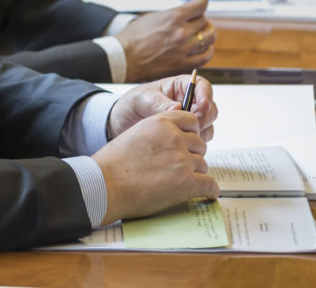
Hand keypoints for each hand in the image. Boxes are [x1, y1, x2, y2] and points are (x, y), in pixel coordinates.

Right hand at [93, 110, 218, 225]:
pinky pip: (210, 185)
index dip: (190, 134)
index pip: (191, 121)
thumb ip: (156, 133)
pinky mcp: (188, 182)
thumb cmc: (113, 163)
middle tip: (180, 167)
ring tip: (180, 183)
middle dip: (192, 156)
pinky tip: (205, 194)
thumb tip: (169, 144)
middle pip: (200, 145)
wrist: (105, 184)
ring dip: (195, 174)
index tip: (186, 144)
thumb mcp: (134, 134)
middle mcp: (175, 138)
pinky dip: (208, 191)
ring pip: (203, 166)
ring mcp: (183, 160)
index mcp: (161, 122)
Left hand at [107, 74, 217, 140]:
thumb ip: (160, 103)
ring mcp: (189, 119)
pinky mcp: (187, 134)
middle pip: (210, 107)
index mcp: (179, 86)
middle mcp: (188, 101)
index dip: (206, 95)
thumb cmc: (131, 105)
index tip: (202, 106)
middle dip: (204, 117)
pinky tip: (182, 144)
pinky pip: (201, 138)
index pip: (202, 85)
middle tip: (192, 126)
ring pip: (208, 124)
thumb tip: (179, 108)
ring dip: (201, 131)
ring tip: (184, 136)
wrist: (120, 124)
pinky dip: (197, 141)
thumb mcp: (142, 99)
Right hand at [115, 0, 215, 81]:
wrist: (123, 58)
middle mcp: (182, 32)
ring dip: (207, 34)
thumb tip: (187, 13)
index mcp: (174, 17)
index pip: (200, 5)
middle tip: (198, 21)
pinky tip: (205, 48)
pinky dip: (208, 50)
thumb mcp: (152, 17)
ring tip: (203, 34)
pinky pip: (205, 56)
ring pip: (209, 38)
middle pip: (205, 22)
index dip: (201, 2)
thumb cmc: (133, 37)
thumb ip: (173, 15)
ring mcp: (184, 49)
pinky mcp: (183, 64)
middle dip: (202, 19)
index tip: (201, 3)